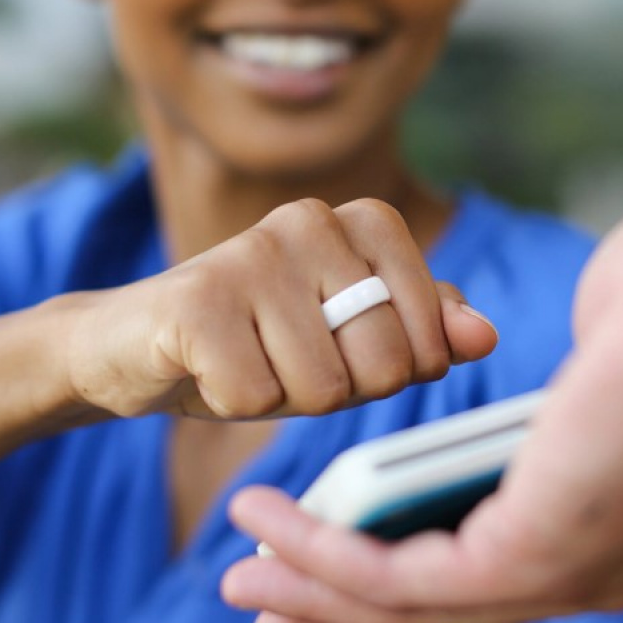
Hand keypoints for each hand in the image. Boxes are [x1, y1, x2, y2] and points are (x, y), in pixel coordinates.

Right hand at [63, 197, 497, 420]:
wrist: (139, 345)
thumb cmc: (258, 342)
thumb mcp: (351, 337)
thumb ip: (421, 329)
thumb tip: (483, 335)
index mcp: (362, 222)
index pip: (430, 334)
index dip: (394, 369)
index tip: (342, 351)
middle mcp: (311, 220)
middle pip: (382, 363)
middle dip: (337, 389)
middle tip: (284, 359)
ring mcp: (252, 252)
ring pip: (322, 386)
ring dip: (283, 398)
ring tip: (245, 360)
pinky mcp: (198, 298)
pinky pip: (256, 397)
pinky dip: (231, 402)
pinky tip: (206, 367)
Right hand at [221, 200, 622, 622]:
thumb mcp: (589, 356)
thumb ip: (544, 380)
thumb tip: (515, 350)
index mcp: (599, 532)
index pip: (472, 575)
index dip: (387, 578)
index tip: (322, 564)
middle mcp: (583, 575)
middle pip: (428, 611)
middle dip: (332, 611)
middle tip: (261, 606)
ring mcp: (561, 575)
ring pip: (402, 604)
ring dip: (311, 586)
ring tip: (241, 569)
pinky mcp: (534, 556)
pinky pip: (399, 574)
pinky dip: (324, 554)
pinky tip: (272, 528)